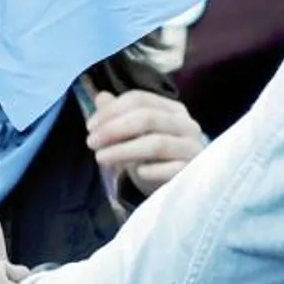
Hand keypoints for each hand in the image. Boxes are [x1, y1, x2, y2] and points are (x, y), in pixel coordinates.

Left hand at [85, 90, 208, 196]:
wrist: (176, 186)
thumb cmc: (152, 157)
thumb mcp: (133, 134)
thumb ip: (117, 115)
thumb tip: (101, 97)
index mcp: (172, 109)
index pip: (139, 99)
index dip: (111, 111)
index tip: (90, 127)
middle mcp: (187, 125)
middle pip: (147, 118)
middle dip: (113, 129)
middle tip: (91, 142)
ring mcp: (193, 148)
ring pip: (156, 143)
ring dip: (123, 150)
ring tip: (100, 157)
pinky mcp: (193, 171)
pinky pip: (170, 169)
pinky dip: (149, 170)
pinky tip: (136, 174)